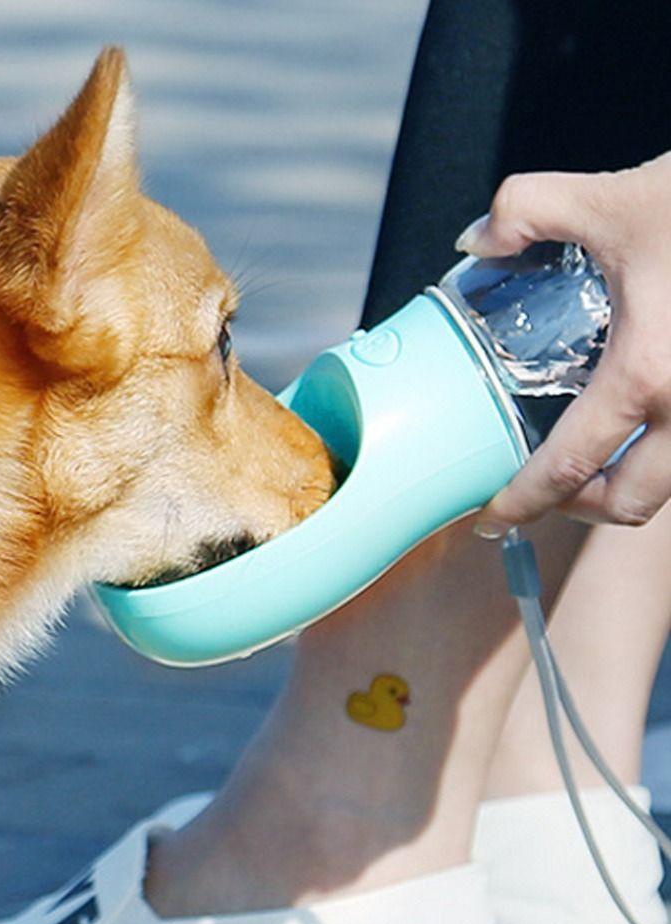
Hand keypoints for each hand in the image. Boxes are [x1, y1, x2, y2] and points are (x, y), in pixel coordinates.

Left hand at [455, 152, 670, 536]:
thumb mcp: (611, 197)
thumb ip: (525, 209)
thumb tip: (477, 241)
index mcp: (647, 372)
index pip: (566, 467)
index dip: (519, 503)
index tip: (488, 520)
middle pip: (629, 503)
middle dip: (577, 509)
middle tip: (544, 490)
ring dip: (627, 486)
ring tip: (593, 460)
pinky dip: (666, 454)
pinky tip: (647, 422)